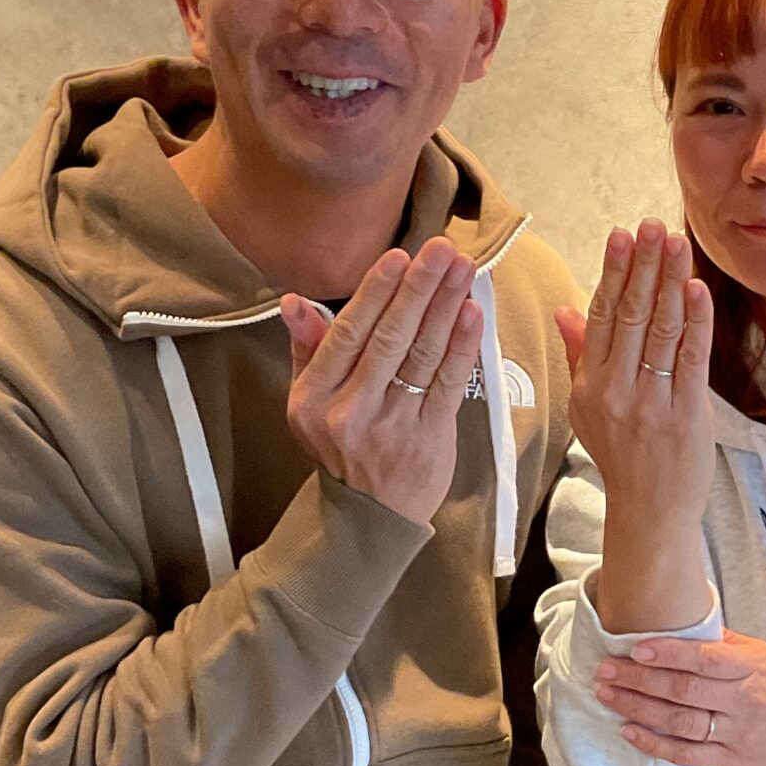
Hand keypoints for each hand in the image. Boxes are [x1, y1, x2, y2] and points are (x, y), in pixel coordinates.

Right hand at [283, 238, 481, 526]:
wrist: (369, 516)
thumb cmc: (339, 446)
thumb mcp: (306, 403)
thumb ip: (307, 350)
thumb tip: (294, 301)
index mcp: (315, 399)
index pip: (347, 335)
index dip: (374, 293)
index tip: (398, 256)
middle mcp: (351, 411)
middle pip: (390, 339)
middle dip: (419, 289)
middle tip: (442, 249)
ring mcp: (393, 426)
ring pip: (422, 356)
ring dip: (445, 307)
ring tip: (462, 269)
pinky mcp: (430, 438)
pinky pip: (447, 383)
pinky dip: (461, 345)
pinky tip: (470, 312)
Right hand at [557, 221, 714, 630]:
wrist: (649, 512)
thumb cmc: (622, 457)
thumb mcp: (587, 409)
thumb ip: (580, 355)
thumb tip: (563, 309)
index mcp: (590, 385)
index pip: (601, 317)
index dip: (613, 273)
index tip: (621, 236)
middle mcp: (615, 391)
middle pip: (631, 315)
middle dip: (643, 266)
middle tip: (652, 226)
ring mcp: (651, 404)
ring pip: (661, 330)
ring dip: (671, 280)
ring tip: (678, 242)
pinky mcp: (686, 415)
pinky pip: (691, 358)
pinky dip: (696, 321)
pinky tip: (697, 289)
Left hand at [595, 629, 765, 765]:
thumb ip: (729, 645)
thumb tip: (688, 628)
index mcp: (754, 670)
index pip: (704, 659)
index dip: (667, 653)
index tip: (634, 647)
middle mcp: (744, 701)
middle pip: (683, 689)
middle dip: (638, 679)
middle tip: (604, 670)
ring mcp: (737, 734)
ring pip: (680, 721)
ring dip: (639, 708)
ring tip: (608, 695)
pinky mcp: (733, 762)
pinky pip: (688, 754)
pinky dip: (656, 744)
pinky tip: (630, 731)